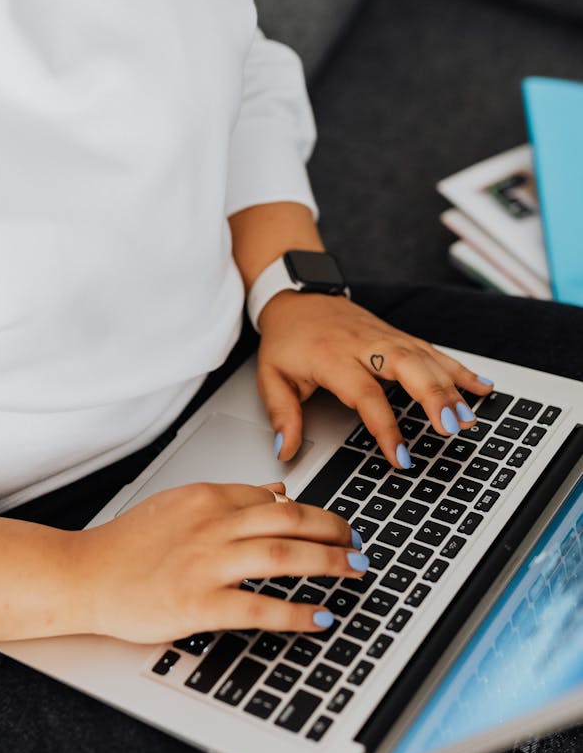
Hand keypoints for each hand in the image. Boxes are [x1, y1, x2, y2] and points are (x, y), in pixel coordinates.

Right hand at [73, 481, 366, 642]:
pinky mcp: (199, 604)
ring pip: (283, 555)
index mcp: (207, 498)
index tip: (335, 524)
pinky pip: (260, 608)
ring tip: (355, 569)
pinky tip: (322, 616)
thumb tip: (276, 489)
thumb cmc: (127, 544)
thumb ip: (229, 497)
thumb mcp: (179, 504)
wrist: (84, 575)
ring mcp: (207, 565)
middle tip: (358, 543)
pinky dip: (297, 612)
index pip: (274, 498)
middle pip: (289, 520)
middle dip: (334, 530)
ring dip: (329, 562)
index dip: (314, 511)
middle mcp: (212, 526)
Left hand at [256, 292, 493, 466]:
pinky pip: (433, 351)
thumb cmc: (287, 339)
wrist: (298, 296)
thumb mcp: (271, 376)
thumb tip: (287, 451)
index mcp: (333, 357)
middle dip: (433, 397)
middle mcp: (365, 344)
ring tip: (470, 418)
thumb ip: (282, 415)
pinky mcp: (398, 336)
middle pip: (407, 367)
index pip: (366, 394)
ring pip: (426, 358)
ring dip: (452, 387)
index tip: (400, 456)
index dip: (385, 427)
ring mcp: (386, 337)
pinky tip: (482, 386)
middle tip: (451, 428)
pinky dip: (459, 369)